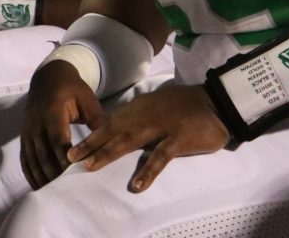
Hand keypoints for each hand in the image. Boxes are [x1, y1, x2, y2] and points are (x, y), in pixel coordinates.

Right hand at [21, 60, 105, 189]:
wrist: (47, 78)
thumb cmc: (72, 89)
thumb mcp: (87, 98)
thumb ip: (97, 119)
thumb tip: (110, 138)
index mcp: (53, 112)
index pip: (58, 139)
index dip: (64, 157)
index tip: (74, 172)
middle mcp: (37, 122)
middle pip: (44, 153)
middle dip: (55, 173)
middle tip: (66, 191)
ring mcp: (28, 130)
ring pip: (33, 159)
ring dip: (43, 177)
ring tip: (53, 194)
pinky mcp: (24, 136)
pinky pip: (25, 158)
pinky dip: (31, 173)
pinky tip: (38, 186)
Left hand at [67, 83, 229, 192]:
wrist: (218, 102)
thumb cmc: (187, 106)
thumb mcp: (159, 106)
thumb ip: (140, 116)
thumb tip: (118, 130)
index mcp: (142, 107)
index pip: (111, 122)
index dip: (92, 135)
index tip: (72, 148)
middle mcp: (147, 115)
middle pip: (114, 130)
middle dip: (91, 144)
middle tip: (70, 158)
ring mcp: (163, 126)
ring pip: (130, 140)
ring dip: (108, 153)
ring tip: (90, 166)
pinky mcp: (179, 138)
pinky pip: (161, 156)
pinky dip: (148, 171)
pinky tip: (137, 185)